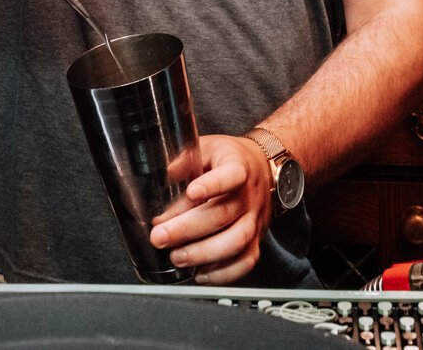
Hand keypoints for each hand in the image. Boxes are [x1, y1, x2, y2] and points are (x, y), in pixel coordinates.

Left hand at [149, 134, 272, 285]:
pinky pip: (246, 261)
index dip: (213, 184)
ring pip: (236, 242)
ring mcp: (255, 219)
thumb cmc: (229, 160)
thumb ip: (185, 162)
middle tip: (160, 236)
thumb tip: (163, 177)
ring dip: (203, 253)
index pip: (231, 175)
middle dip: (187, 229)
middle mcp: (249, 196)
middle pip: (223, 215)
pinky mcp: (257, 239)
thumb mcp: (207, 149)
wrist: (263, 168)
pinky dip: (223, 273)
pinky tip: (200, 273)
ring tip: (176, 257)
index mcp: (238, 167)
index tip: (192, 192)